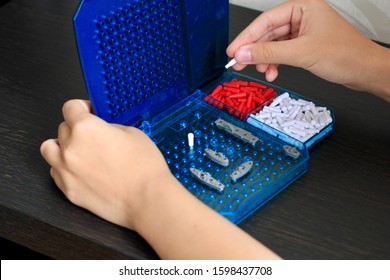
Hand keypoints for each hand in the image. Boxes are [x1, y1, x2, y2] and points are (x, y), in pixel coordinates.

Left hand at [40, 100, 171, 229]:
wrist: (147, 199)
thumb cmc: (144, 168)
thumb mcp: (133, 133)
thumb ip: (110, 127)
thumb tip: (103, 129)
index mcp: (85, 128)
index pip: (70, 107)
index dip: (81, 107)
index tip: (88, 111)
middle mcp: (70, 148)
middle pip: (62, 128)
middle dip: (76, 128)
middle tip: (92, 134)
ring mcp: (66, 171)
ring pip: (50, 150)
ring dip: (62, 146)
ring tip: (79, 151)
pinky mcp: (69, 191)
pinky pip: (56, 172)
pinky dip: (64, 168)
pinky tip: (82, 170)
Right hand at [226, 0, 389, 97]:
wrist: (365, 71)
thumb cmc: (346, 55)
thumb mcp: (301, 53)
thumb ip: (269, 53)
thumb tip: (244, 53)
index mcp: (303, 7)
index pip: (266, 21)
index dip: (247, 37)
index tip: (233, 50)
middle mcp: (302, 17)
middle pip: (268, 33)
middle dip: (255, 50)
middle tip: (239, 62)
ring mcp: (303, 32)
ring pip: (274, 44)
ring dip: (265, 59)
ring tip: (261, 71)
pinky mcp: (304, 45)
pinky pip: (282, 52)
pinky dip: (275, 63)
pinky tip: (273, 72)